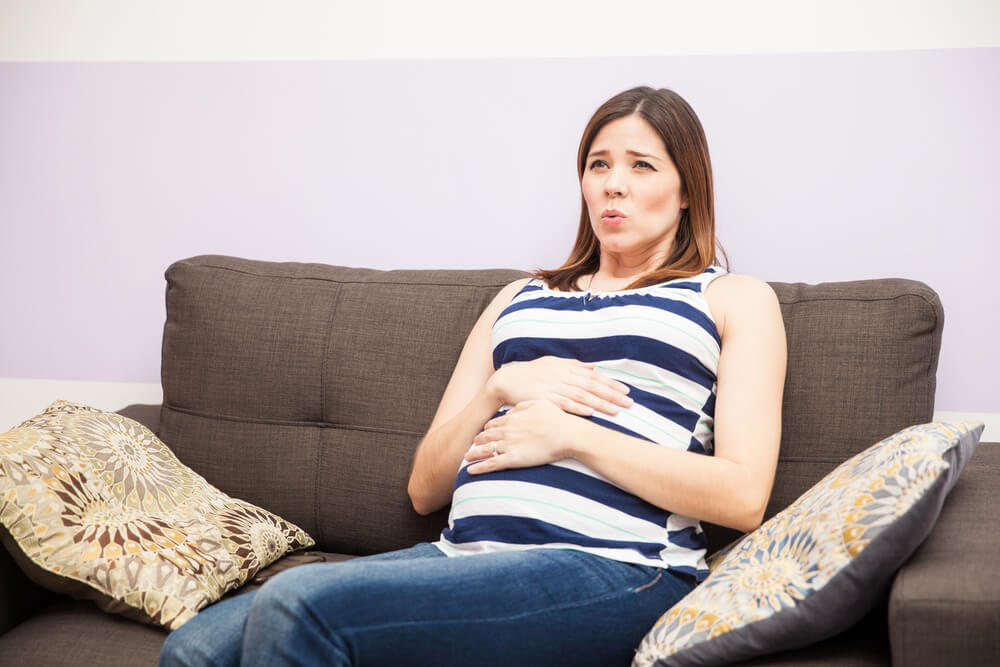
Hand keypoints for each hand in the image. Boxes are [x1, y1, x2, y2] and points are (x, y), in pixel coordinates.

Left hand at [464, 400, 582, 473]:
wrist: (567, 434)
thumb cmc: (558, 419)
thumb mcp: (540, 403)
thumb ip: (524, 405)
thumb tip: (513, 410)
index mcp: (513, 418)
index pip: (494, 424)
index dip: (488, 428)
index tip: (484, 431)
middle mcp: (507, 431)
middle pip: (486, 436)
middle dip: (478, 440)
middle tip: (472, 444)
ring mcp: (508, 445)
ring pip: (485, 450)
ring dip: (474, 454)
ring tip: (466, 457)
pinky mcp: (512, 460)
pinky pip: (490, 464)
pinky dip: (479, 468)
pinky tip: (470, 471)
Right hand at [488, 356, 631, 416]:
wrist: (506, 380)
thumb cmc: (530, 373)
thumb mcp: (552, 364)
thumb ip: (573, 366)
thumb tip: (593, 367)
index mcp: (566, 369)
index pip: (593, 377)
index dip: (610, 384)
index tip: (626, 391)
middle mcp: (562, 377)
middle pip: (592, 386)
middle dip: (612, 395)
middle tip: (629, 403)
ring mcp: (553, 388)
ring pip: (581, 396)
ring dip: (600, 403)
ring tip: (615, 410)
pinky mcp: (544, 399)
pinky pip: (564, 404)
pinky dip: (577, 408)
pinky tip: (590, 412)